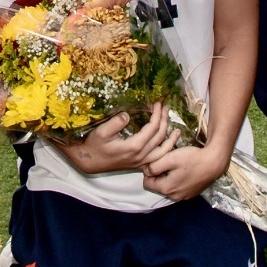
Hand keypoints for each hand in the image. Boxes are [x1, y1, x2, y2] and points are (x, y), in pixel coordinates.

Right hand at [59, 107, 177, 175]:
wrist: (89, 162)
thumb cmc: (94, 145)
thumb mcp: (101, 132)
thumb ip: (115, 123)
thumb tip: (128, 115)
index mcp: (133, 146)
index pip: (152, 128)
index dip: (157, 114)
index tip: (158, 103)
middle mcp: (141, 156)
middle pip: (160, 137)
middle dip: (164, 120)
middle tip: (165, 107)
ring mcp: (141, 161)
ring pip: (163, 151)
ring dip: (170, 138)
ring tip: (176, 128)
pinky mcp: (139, 164)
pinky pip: (158, 158)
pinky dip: (166, 149)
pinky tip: (169, 143)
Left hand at [141, 143, 229, 201]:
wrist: (215, 162)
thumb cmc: (192, 159)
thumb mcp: (170, 158)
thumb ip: (154, 166)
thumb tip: (146, 171)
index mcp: (166, 189)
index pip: (146, 183)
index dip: (148, 171)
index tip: (157, 161)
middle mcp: (174, 196)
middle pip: (158, 185)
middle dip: (159, 174)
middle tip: (167, 161)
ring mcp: (184, 196)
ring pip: (168, 186)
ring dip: (168, 176)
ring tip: (176, 164)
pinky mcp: (192, 193)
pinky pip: (178, 187)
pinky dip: (178, 179)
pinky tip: (184, 169)